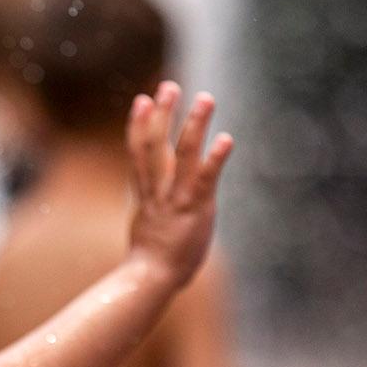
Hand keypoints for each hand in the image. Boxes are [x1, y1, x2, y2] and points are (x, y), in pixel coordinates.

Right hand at [126, 83, 233, 287]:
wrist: (150, 279)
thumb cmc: (151, 262)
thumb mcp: (149, 228)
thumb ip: (152, 209)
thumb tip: (151, 203)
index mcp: (147, 194)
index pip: (139, 152)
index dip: (139, 124)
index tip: (142, 100)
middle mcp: (159, 190)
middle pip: (155, 144)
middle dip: (162, 114)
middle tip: (169, 86)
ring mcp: (176, 197)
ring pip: (182, 154)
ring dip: (193, 124)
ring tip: (205, 98)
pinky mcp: (196, 208)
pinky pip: (205, 179)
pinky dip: (215, 158)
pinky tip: (227, 138)